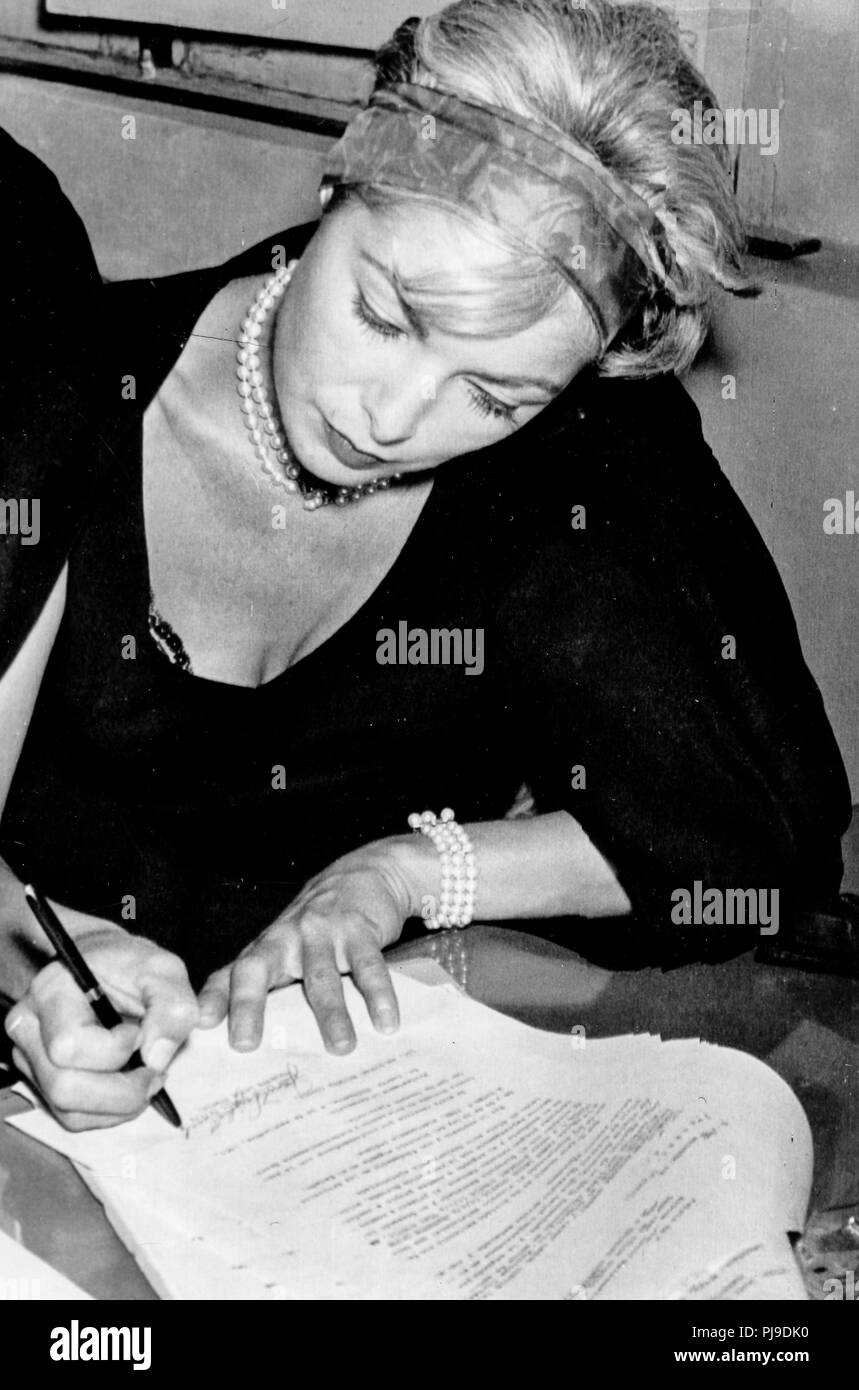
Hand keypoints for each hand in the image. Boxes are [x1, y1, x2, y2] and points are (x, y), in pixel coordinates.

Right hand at [4, 918, 197, 1130]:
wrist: (106, 969)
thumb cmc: (129, 967)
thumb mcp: (162, 970)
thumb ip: (171, 1004)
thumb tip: (158, 1056)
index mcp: (51, 991)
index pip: (69, 1045)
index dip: (114, 1050)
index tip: (140, 1033)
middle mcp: (29, 1028)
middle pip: (64, 1087)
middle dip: (121, 1091)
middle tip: (154, 1071)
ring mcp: (30, 1058)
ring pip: (68, 1111)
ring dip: (118, 1106)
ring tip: (147, 1079)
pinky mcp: (42, 1081)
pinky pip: (72, 1118)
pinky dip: (109, 1113)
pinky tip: (130, 1087)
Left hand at [198, 842, 416, 1055]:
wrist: (366, 873)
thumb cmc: (320, 926)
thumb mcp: (289, 949)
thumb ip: (271, 987)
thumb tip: (251, 1048)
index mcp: (265, 949)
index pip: (230, 975)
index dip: (214, 999)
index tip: (200, 1026)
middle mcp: (285, 939)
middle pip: (258, 971)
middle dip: (248, 1006)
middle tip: (245, 1044)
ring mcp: (321, 932)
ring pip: (320, 976)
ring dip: (331, 1013)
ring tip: (341, 1048)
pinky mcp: (358, 928)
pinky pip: (368, 965)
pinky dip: (379, 995)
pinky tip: (387, 1022)